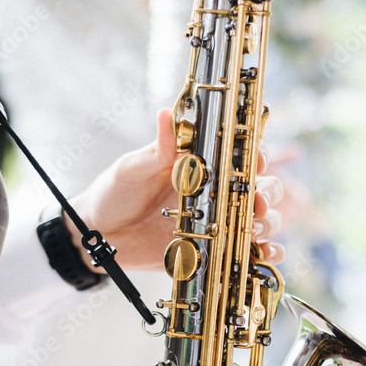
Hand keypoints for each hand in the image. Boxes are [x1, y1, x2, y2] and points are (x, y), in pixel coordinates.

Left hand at [67, 107, 283, 268]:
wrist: (98, 235)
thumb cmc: (113, 194)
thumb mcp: (131, 168)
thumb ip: (155, 148)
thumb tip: (166, 114)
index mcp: (199, 164)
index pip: (239, 154)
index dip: (256, 155)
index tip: (257, 161)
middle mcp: (213, 191)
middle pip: (260, 186)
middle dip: (267, 191)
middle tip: (256, 201)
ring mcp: (215, 221)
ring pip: (260, 218)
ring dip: (267, 221)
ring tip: (254, 226)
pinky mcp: (210, 249)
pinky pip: (248, 251)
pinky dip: (265, 252)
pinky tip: (264, 252)